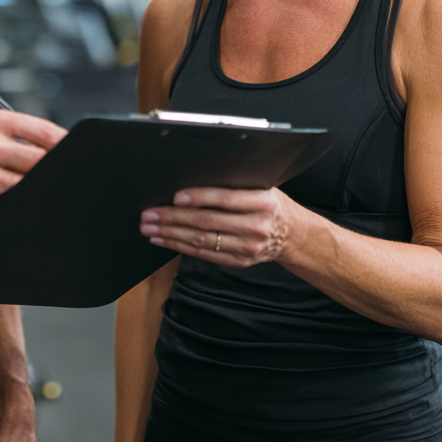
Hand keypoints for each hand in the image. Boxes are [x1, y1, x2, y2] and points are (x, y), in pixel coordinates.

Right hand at [0, 111, 65, 236]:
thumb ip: (13, 135)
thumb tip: (57, 147)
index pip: (44, 131)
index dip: (66, 144)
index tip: (77, 152)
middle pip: (42, 161)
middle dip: (54, 170)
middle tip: (64, 176)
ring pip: (31, 185)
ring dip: (37, 189)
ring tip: (31, 188)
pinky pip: (14, 207)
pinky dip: (19, 206)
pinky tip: (10, 203)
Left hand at [139, 187, 298, 267]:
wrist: (292, 235)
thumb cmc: (270, 204)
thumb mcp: (261, 187)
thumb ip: (234, 184)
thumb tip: (194, 179)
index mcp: (262, 202)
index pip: (225, 199)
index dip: (198, 197)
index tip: (175, 197)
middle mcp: (255, 227)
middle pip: (207, 222)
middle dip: (173, 218)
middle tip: (150, 214)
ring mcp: (247, 247)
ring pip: (202, 241)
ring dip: (171, 235)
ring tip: (150, 228)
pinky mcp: (238, 261)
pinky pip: (204, 255)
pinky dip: (180, 247)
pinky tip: (164, 240)